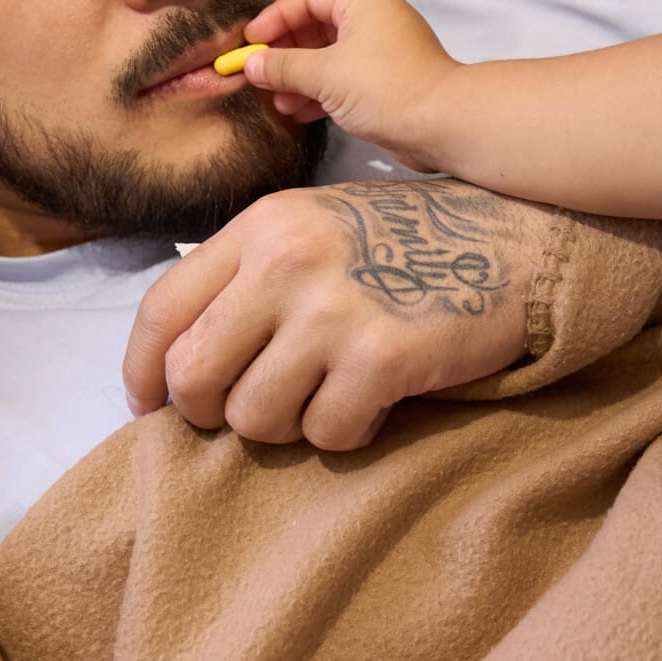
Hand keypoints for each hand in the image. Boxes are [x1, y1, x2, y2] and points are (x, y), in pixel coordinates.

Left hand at [120, 181, 548, 448]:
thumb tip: (184, 359)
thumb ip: (250, 277)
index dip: (143, 371)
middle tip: (252, 411)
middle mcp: (286, 262)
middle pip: (194, 374)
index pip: (161, 309)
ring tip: (327, 397)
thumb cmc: (413, 244)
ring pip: (256, 417)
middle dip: (211, 412)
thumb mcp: (316, 228)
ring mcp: (333, 309)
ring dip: (288, 426)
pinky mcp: (383, 356)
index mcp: (262, 227)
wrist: (519, 240)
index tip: (149, 405)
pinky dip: (349, 432)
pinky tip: (376, 402)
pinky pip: (328, 433)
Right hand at [238, 0, 461, 168]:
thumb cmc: (387, 89)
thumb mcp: (326, 75)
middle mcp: (375, 23)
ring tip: (275, 100)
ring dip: (299, 76)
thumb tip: (251, 64)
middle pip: (318, 26)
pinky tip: (297, 112)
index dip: (277, 15)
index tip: (252, 41)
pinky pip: (344, 80)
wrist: (444, 125)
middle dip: (286, 51)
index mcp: (364, 5)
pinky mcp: (387, 84)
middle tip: (259, 72)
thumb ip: (284, 67)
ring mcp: (382, 55)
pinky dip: (319, 92)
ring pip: (330, 57)